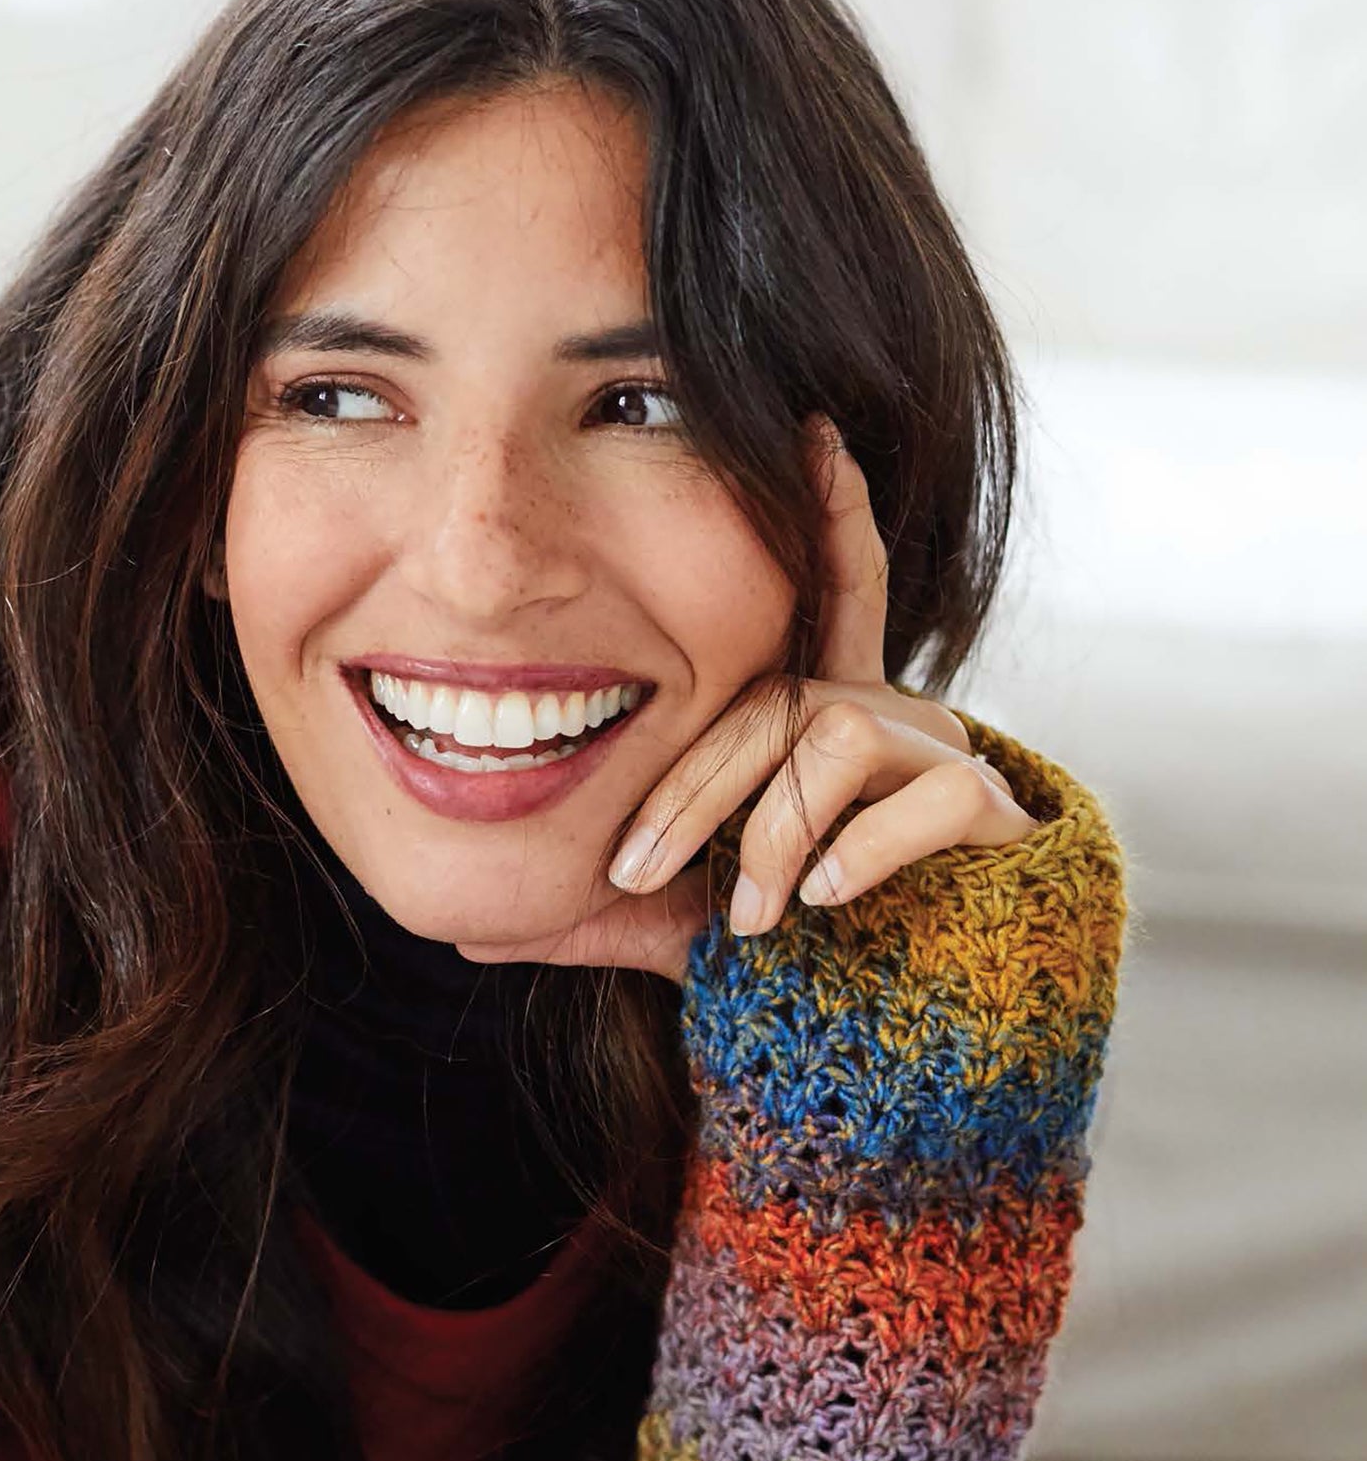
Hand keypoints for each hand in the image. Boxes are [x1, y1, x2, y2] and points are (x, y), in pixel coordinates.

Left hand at [455, 417, 1036, 981]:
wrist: (913, 1027)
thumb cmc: (798, 963)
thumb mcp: (675, 928)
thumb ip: (589, 917)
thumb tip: (470, 932)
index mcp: (820, 713)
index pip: (831, 589)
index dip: (834, 512)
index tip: (815, 432)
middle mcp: (887, 712)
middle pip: (778, 698)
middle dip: (696, 788)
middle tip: (633, 875)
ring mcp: (943, 755)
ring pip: (838, 739)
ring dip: (771, 836)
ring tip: (747, 920)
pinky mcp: (990, 814)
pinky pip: (931, 799)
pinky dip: (866, 849)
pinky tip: (821, 902)